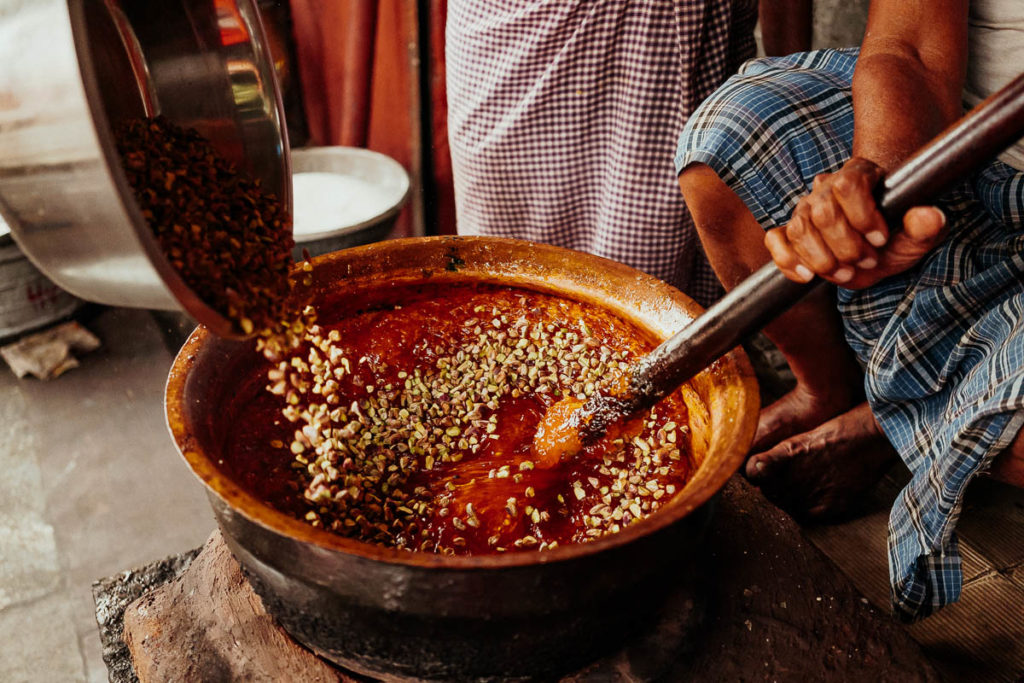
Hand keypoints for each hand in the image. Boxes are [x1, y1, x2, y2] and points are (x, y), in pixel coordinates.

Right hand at [764, 157, 947, 288]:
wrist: (873, 253)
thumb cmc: (894, 240)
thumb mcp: (918, 237)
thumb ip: (927, 226)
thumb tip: (927, 215)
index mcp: (858, 175)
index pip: (847, 184)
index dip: (862, 215)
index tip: (880, 239)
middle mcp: (825, 189)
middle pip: (823, 212)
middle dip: (845, 246)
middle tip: (867, 261)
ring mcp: (803, 210)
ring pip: (799, 229)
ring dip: (822, 259)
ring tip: (844, 274)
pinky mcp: (787, 232)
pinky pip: (776, 240)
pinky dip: (787, 260)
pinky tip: (807, 276)